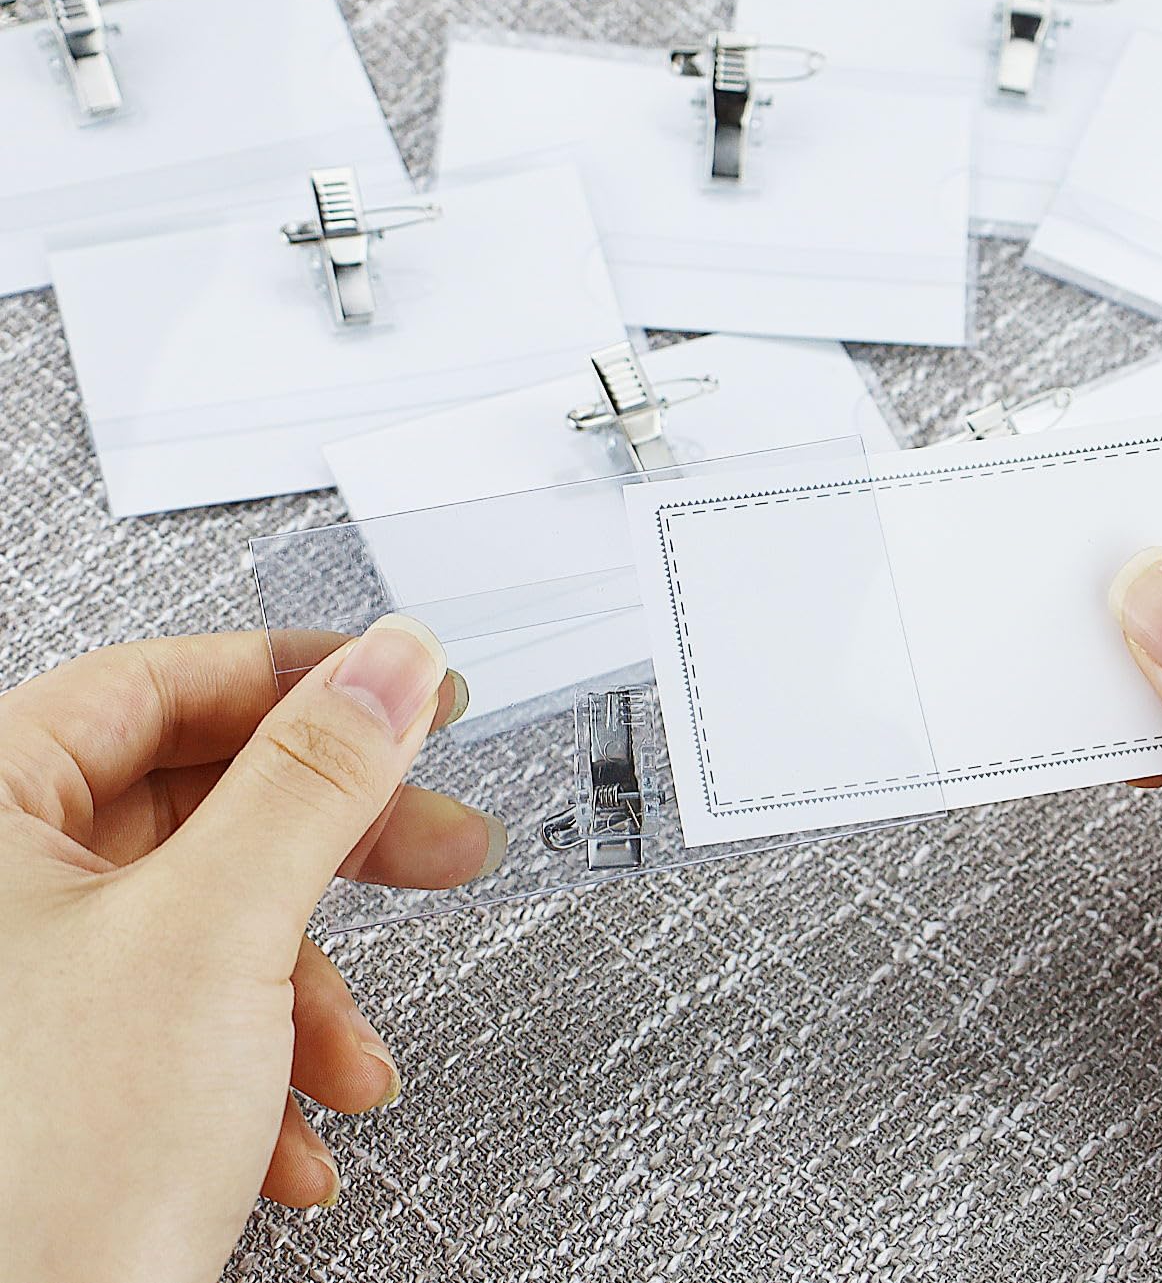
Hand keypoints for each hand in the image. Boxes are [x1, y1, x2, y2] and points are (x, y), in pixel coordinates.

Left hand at [0, 620, 504, 1282]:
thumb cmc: (33, 1182)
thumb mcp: (215, 933)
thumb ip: (314, 777)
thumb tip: (390, 664)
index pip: (163, 685)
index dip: (299, 681)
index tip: (400, 692)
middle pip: (203, 805)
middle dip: (335, 851)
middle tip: (436, 844)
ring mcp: (28, 983)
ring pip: (212, 922)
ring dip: (309, 993)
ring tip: (354, 1058)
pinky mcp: (63, 1068)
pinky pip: (193, 1012)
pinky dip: (265, 1065)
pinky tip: (295, 1134)